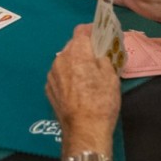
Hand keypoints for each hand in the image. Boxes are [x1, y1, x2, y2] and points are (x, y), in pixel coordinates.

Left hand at [46, 29, 119, 151]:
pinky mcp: (49, 88)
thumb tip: (99, 53)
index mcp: (76, 52)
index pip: (81, 31)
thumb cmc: (101, 101)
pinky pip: (60, 75)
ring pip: (64, 60)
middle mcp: (60, 59)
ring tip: (88, 74)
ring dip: (75, 62)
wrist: (84, 130)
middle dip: (84, 48)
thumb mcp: (111, 76)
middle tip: (98, 56)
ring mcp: (52, 74)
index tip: (100, 33)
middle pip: (72, 46)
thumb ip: (103, 58)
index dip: (91, 30)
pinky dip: (68, 75)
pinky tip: (78, 87)